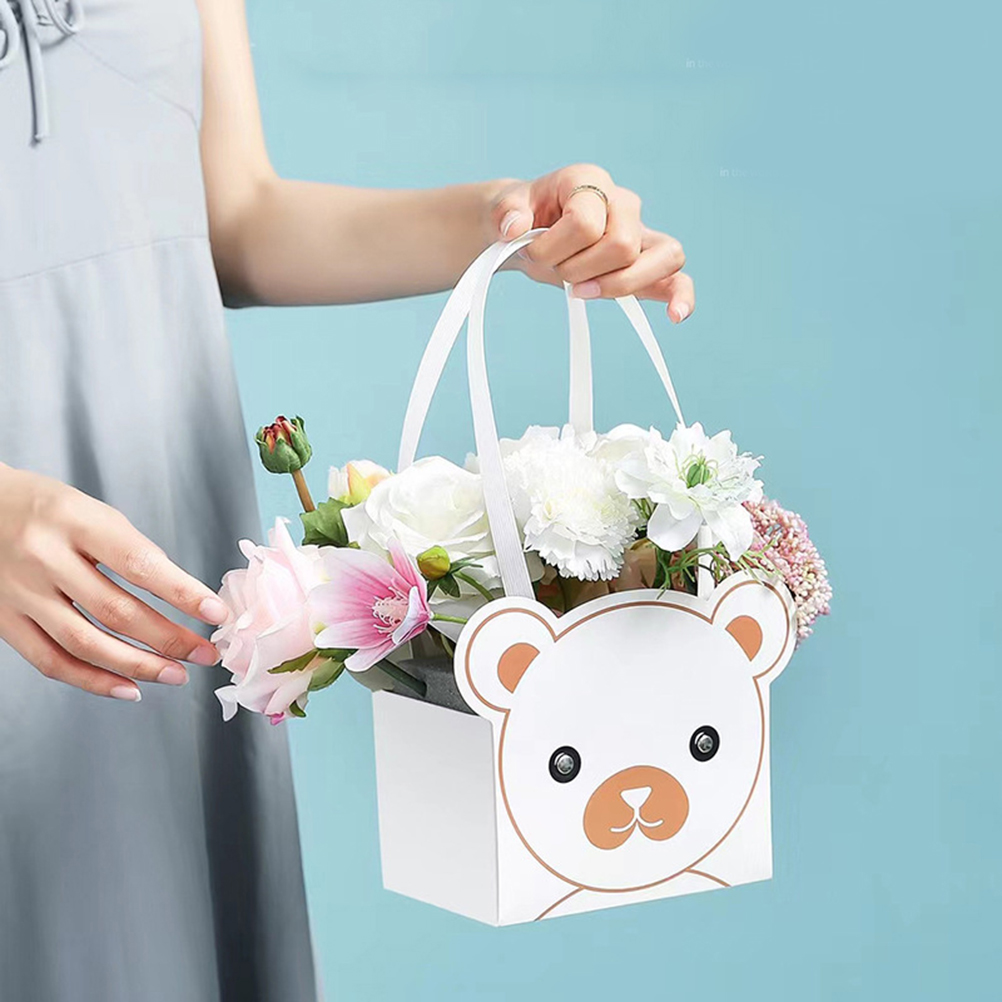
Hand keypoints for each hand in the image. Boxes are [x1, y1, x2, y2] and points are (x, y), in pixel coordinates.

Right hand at [0, 464, 228, 701]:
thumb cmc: (46, 509)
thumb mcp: (92, 511)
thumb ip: (131, 550)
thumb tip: (182, 598)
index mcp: (76, 521)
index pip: (139, 564)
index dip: (182, 593)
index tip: (216, 613)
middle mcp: (45, 557)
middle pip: (116, 610)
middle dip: (169, 638)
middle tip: (205, 653)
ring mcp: (21, 592)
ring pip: (85, 643)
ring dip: (138, 666)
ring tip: (176, 674)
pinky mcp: (3, 620)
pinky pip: (50, 661)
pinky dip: (92, 680)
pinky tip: (128, 688)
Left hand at [489, 165, 693, 322]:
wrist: (531, 231)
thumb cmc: (525, 218)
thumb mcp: (505, 209)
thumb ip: (506, 213)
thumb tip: (514, 228)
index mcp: (589, 182)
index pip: (586, 224)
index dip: (554, 248)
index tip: (531, 253)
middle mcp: (623, 203)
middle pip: (622, 245)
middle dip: (580, 270)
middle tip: (556, 272)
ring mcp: (640, 233)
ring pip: (663, 257)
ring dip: (618, 285)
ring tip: (582, 292)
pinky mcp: (646, 263)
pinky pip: (677, 278)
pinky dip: (680, 296)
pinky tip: (675, 316)